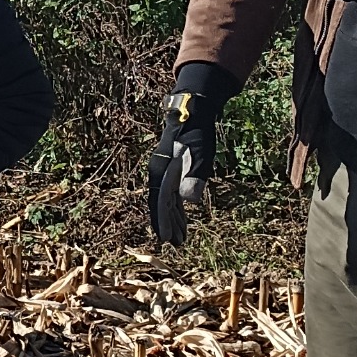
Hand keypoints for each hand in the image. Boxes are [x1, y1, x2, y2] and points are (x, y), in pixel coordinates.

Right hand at [148, 89, 218, 243]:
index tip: (167, 239)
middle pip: (162, 204)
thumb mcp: (198, 153)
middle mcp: (158, 173)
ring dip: (173, 218)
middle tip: (177, 244)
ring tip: (181, 236)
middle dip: (168, 224)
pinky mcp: (173, 170)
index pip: (159, 202)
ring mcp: (164, 172)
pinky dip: (178, 207)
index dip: (163, 221)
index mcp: (161, 171)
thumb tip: (190, 200)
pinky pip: (172, 193)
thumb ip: (194, 175)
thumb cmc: (195, 133)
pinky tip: (184, 216)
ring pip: (167, 201)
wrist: (192, 112)